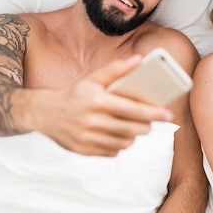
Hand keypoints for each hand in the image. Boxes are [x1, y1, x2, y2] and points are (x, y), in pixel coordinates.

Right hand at [34, 56, 173, 155]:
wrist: (44, 114)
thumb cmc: (74, 94)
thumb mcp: (92, 79)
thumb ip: (116, 70)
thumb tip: (139, 60)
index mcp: (97, 101)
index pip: (133, 110)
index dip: (153, 113)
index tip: (168, 115)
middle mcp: (92, 122)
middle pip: (132, 129)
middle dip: (146, 126)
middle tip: (149, 122)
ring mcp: (88, 139)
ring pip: (124, 143)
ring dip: (133, 136)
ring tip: (132, 128)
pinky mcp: (84, 151)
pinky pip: (112, 152)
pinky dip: (119, 146)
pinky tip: (116, 136)